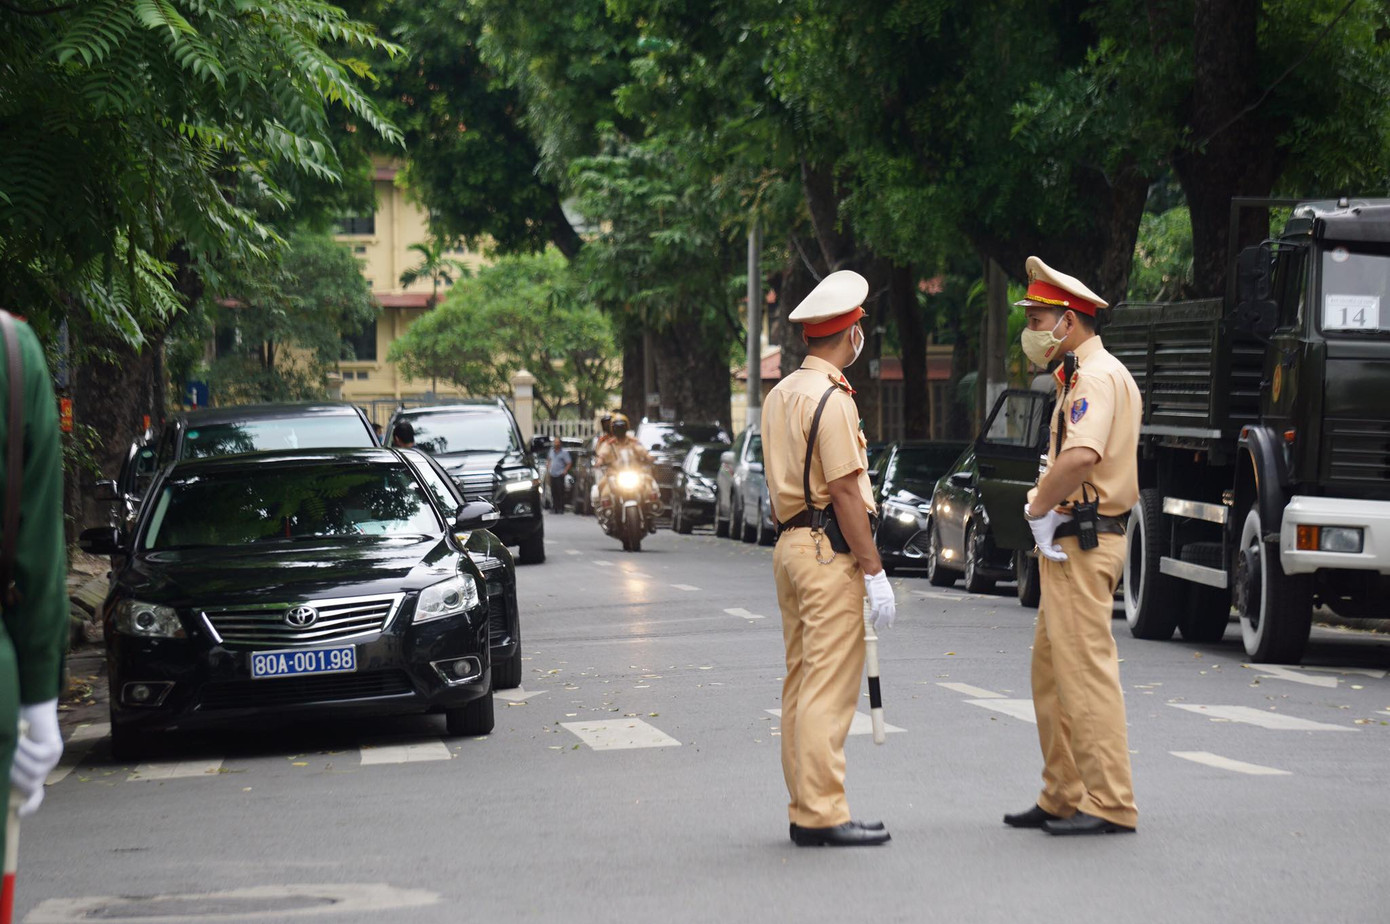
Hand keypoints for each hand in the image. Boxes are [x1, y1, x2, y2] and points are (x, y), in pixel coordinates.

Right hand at [11, 699, 62, 816]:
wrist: (31, 708)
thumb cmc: (13, 730)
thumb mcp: (7, 752)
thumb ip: (6, 763)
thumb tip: (6, 776)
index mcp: (31, 773)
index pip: (34, 797)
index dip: (30, 806)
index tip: (20, 813)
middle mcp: (43, 770)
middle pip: (28, 785)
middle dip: (12, 773)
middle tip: (5, 755)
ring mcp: (52, 761)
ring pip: (33, 771)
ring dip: (18, 758)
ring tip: (12, 744)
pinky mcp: (56, 749)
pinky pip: (38, 755)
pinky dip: (25, 747)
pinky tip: (18, 737)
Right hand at [864, 570, 895, 629]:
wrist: (876, 577)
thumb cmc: (880, 582)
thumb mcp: (886, 591)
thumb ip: (885, 599)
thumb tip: (882, 605)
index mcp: (891, 600)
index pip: (892, 612)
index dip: (891, 620)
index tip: (889, 625)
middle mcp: (888, 602)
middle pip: (887, 616)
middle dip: (884, 623)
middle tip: (880, 628)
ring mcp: (882, 602)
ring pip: (881, 616)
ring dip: (878, 622)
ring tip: (876, 627)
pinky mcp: (875, 601)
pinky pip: (874, 612)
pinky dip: (872, 617)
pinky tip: (871, 620)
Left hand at [1026, 505, 1071, 562]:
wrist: (1040, 515)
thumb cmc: (1046, 516)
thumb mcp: (1059, 519)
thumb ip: (1066, 519)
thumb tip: (1073, 516)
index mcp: (1045, 536)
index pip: (1049, 545)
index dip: (1055, 548)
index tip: (1062, 547)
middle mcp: (1043, 540)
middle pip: (1048, 551)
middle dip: (1056, 554)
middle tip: (1063, 555)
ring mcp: (1042, 543)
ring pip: (1048, 554)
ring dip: (1056, 556)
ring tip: (1063, 557)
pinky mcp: (1042, 545)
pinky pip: (1048, 554)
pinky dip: (1055, 556)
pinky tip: (1062, 556)